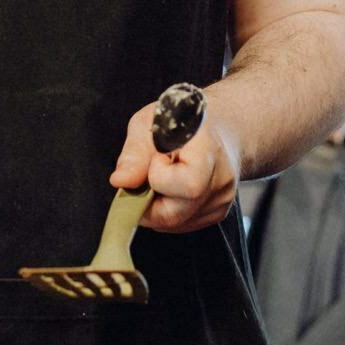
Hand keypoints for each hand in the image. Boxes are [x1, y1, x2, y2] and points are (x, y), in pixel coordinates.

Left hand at [109, 98, 239, 232]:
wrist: (221, 124)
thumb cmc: (181, 119)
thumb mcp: (149, 122)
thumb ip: (134, 154)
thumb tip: (121, 182)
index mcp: (209, 149)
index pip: (188, 184)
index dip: (159, 177)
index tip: (157, 158)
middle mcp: (222, 179)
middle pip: (177, 213)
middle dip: (147, 202)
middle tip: (146, 176)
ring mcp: (223, 199)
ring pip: (177, 223)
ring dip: (156, 207)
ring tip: (160, 178)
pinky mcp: (219, 212)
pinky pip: (184, 224)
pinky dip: (168, 210)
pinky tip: (170, 188)